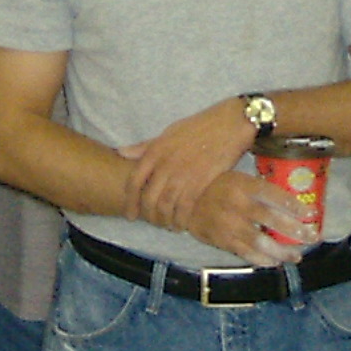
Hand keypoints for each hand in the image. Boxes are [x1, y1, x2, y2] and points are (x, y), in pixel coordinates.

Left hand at [122, 99, 256, 232]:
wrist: (229, 125)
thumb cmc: (199, 127)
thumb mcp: (168, 132)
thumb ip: (146, 146)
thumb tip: (121, 152)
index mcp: (155, 151)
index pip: (134, 181)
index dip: (130, 201)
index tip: (130, 214)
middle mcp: (165, 164)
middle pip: (148, 198)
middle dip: (148, 216)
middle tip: (152, 223)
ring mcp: (182, 173)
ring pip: (165, 206)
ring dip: (164, 220)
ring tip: (168, 226)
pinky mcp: (200, 182)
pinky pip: (184, 207)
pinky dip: (181, 220)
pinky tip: (182, 225)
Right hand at [181, 171, 307, 265]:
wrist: (182, 202)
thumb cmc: (215, 187)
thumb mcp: (236, 177)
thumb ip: (258, 188)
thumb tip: (290, 200)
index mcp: (243, 184)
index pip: (274, 195)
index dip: (295, 205)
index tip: (312, 214)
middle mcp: (237, 204)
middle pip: (271, 219)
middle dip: (296, 230)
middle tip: (312, 236)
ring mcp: (228, 224)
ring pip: (260, 241)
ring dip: (282, 251)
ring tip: (296, 256)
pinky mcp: (221, 240)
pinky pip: (245, 253)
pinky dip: (262, 259)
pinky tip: (275, 262)